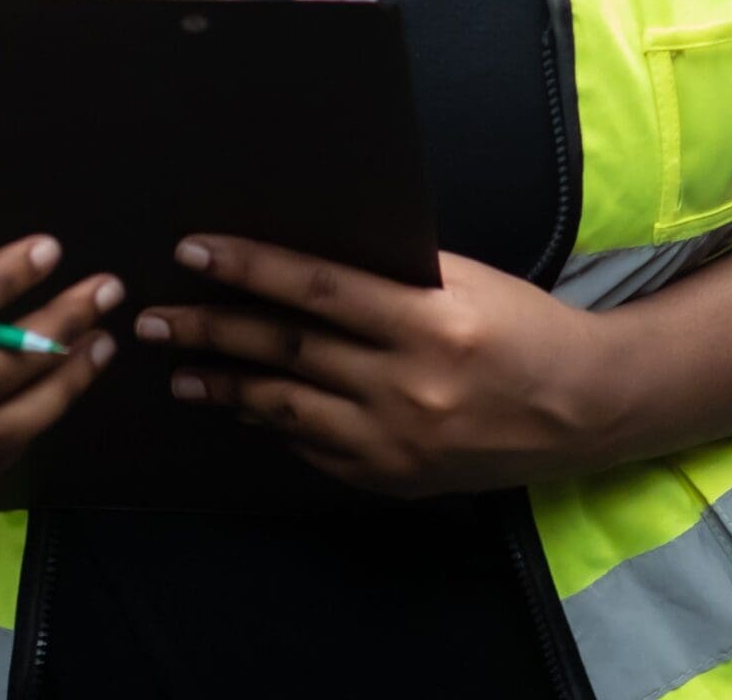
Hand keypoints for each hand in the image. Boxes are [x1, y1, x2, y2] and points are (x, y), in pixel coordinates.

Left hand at [134, 235, 620, 496]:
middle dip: (210, 330)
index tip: (191, 251)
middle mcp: (408, 385)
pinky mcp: (394, 479)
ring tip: (176, 371)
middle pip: (287, 349)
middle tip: (151, 318)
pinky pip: (315, 447)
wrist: (579, 406)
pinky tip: (240, 405)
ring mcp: (398, 441)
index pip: (316, 289)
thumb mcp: (457, 279)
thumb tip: (296, 258)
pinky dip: (273, 423)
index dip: (249, 268)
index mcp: (427, 321)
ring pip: (287, 406)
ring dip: (224, 386)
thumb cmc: (516, 322)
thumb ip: (384, 272)